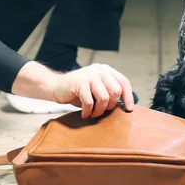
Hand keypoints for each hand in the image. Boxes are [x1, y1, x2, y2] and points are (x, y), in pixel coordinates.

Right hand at [11, 61, 134, 119]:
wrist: (56, 87)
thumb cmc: (78, 92)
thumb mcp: (97, 89)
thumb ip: (109, 92)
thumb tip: (126, 106)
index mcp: (106, 70)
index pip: (124, 82)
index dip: (128, 96)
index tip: (129, 109)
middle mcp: (99, 70)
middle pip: (115, 91)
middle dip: (110, 106)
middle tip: (101, 112)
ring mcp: (89, 75)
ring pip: (104, 97)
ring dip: (99, 110)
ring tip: (93, 114)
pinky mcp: (80, 82)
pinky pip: (90, 102)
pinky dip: (88, 111)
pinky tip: (84, 114)